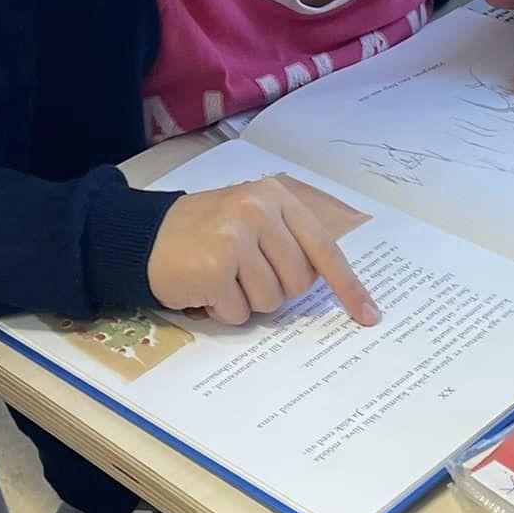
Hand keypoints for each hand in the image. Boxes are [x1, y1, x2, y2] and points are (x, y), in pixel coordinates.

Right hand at [148, 177, 379, 328]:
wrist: (145, 236)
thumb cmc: (206, 232)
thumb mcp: (253, 220)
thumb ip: (290, 241)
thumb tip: (334, 285)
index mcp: (275, 197)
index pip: (324, 248)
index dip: (348, 286)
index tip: (368, 315)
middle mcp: (258, 211)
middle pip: (299, 282)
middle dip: (275, 289)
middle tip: (244, 273)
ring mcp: (235, 237)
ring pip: (271, 301)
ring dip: (246, 301)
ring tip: (222, 278)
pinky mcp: (214, 267)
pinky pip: (239, 312)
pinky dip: (223, 311)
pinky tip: (205, 288)